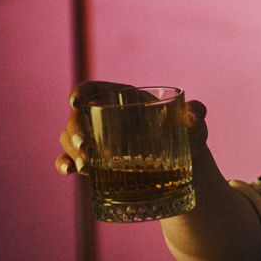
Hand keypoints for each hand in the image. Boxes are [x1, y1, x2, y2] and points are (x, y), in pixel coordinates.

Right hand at [55, 81, 207, 175]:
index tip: (76, 101)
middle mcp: (105, 117)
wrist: (184, 166)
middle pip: (77, 116)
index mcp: (125, 99)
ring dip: (71, 149)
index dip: (81, 91)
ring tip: (85, 164)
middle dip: (74, 128)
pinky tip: (69, 171)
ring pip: (70, 138)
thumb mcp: (194, 125)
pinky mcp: (94, 161)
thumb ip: (196, 114)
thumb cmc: (186, 136)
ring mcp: (96, 139)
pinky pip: (69, 159)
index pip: (95, 89)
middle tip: (84, 145)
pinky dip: (64, 164)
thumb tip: (195, 114)